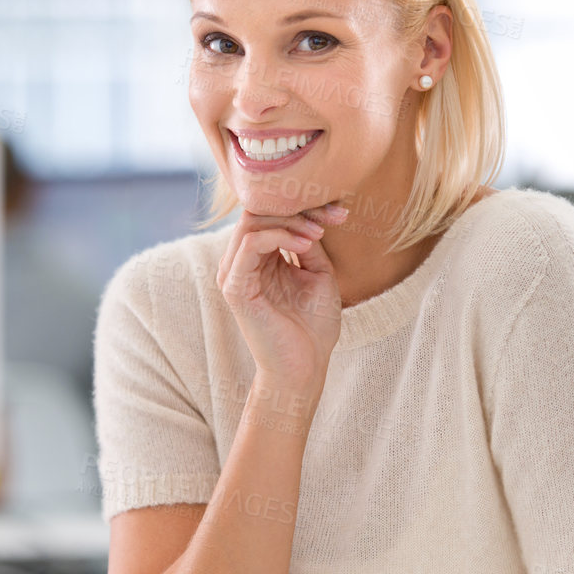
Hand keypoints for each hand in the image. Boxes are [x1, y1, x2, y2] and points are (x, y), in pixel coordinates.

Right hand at [216, 202, 348, 390]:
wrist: (304, 367)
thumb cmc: (313, 326)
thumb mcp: (318, 273)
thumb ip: (309, 241)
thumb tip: (310, 214)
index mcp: (259, 258)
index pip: (270, 213)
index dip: (305, 206)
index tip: (340, 211)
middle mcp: (241, 261)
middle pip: (259, 210)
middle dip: (298, 207)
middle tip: (333, 216)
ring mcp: (234, 272)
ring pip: (252, 221)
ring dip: (290, 220)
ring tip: (319, 232)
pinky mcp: (234, 286)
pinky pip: (250, 244)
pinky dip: (279, 236)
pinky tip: (305, 243)